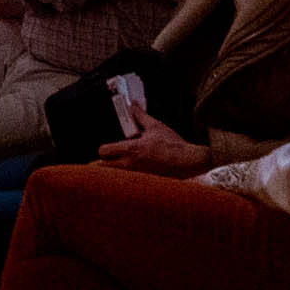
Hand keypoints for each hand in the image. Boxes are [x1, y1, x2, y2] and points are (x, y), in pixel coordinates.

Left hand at [96, 114, 211, 177]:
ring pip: (113, 177)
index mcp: (131, 150)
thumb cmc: (173, 145)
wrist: (188, 162)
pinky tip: (133, 171)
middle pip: (102, 168)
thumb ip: (140, 116)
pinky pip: (126, 182)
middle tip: (108, 158)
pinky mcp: (143, 183)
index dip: (103, 149)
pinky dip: (125, 178)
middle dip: (101, 163)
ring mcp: (136, 176)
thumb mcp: (155, 127)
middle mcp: (130, 165)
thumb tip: (133, 106)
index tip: (108, 148)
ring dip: (112, 171)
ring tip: (119, 165)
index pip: (103, 151)